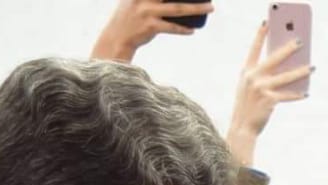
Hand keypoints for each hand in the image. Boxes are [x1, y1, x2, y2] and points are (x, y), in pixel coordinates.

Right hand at [91, 1, 213, 62]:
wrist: (116, 37)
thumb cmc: (129, 18)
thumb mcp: (134, 0)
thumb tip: (173, 0)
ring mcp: (147, 12)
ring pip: (177, 9)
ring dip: (196, 8)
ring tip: (210, 8)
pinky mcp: (150, 26)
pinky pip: (172, 28)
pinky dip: (183, 30)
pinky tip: (192, 31)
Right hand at [224, 21, 311, 166]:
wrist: (242, 127)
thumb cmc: (248, 106)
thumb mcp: (249, 87)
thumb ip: (262, 75)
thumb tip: (285, 68)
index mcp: (246, 71)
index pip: (254, 49)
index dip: (260, 35)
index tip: (267, 23)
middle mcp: (252, 77)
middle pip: (274, 58)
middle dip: (288, 48)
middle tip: (299, 41)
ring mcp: (260, 88)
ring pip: (286, 76)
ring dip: (301, 72)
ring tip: (312, 67)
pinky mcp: (269, 100)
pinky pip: (288, 95)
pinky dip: (297, 95)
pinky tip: (306, 93)